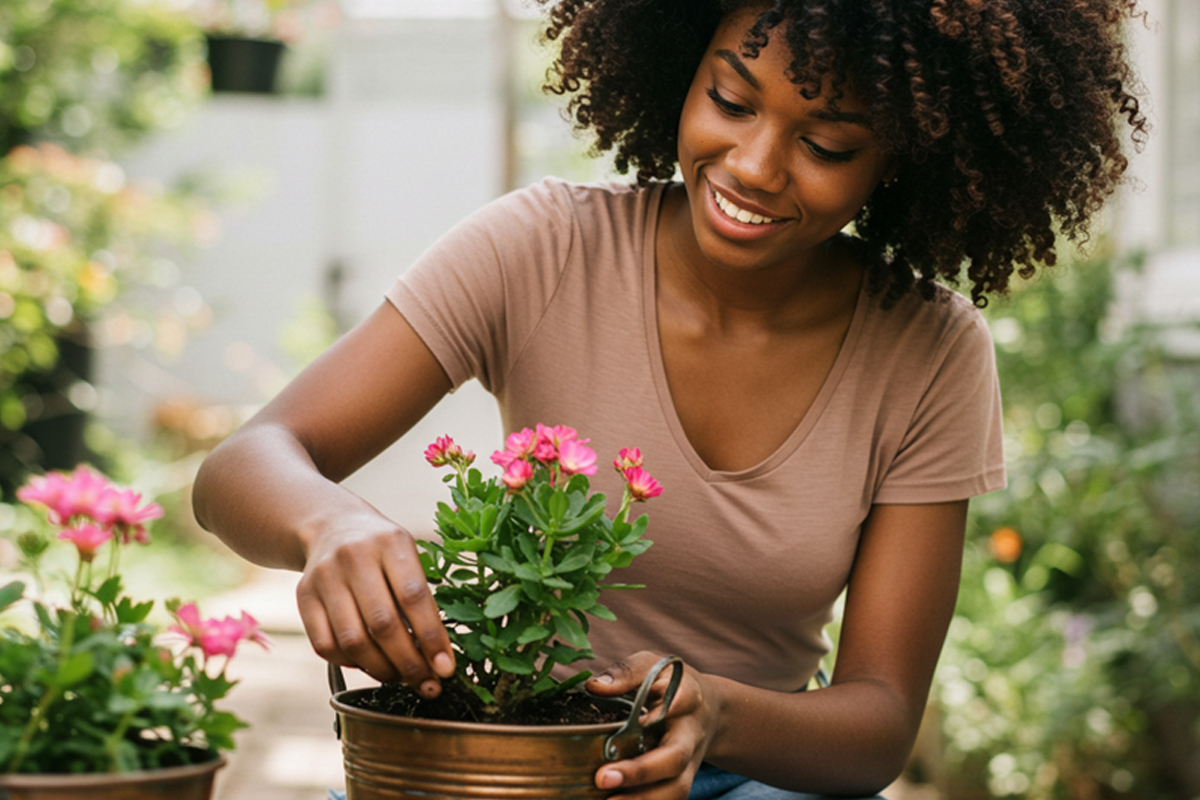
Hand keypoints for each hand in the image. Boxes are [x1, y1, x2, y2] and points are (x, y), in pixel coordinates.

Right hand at [295, 511, 454, 694]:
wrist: (333, 526)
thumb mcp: (408, 556)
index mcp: (391, 542)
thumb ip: (421, 599)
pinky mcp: (303, 596)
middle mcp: (354, 557)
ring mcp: (324, 576)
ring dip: (381, 670)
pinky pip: (325, 645)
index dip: (432, 638)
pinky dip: (351, 664)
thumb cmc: (382, 550)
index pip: (414, 597)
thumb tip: (438, 658)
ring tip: (401, 678)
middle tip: (428, 684)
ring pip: (353, 641)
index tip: (446, 669)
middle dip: (409, 663)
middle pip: (383, 624)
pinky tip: (369, 664)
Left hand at [587, 652, 716, 798]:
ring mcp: (689, 764)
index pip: (678, 703)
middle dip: (641, 772)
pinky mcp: (680, 782)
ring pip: (676, 789)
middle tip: (602, 778)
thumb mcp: (653, 666)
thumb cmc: (671, 684)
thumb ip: (627, 673)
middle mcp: (690, 735)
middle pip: (674, 758)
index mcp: (686, 698)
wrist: (708, 710)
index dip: (658, 714)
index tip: (636, 722)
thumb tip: (594, 687)